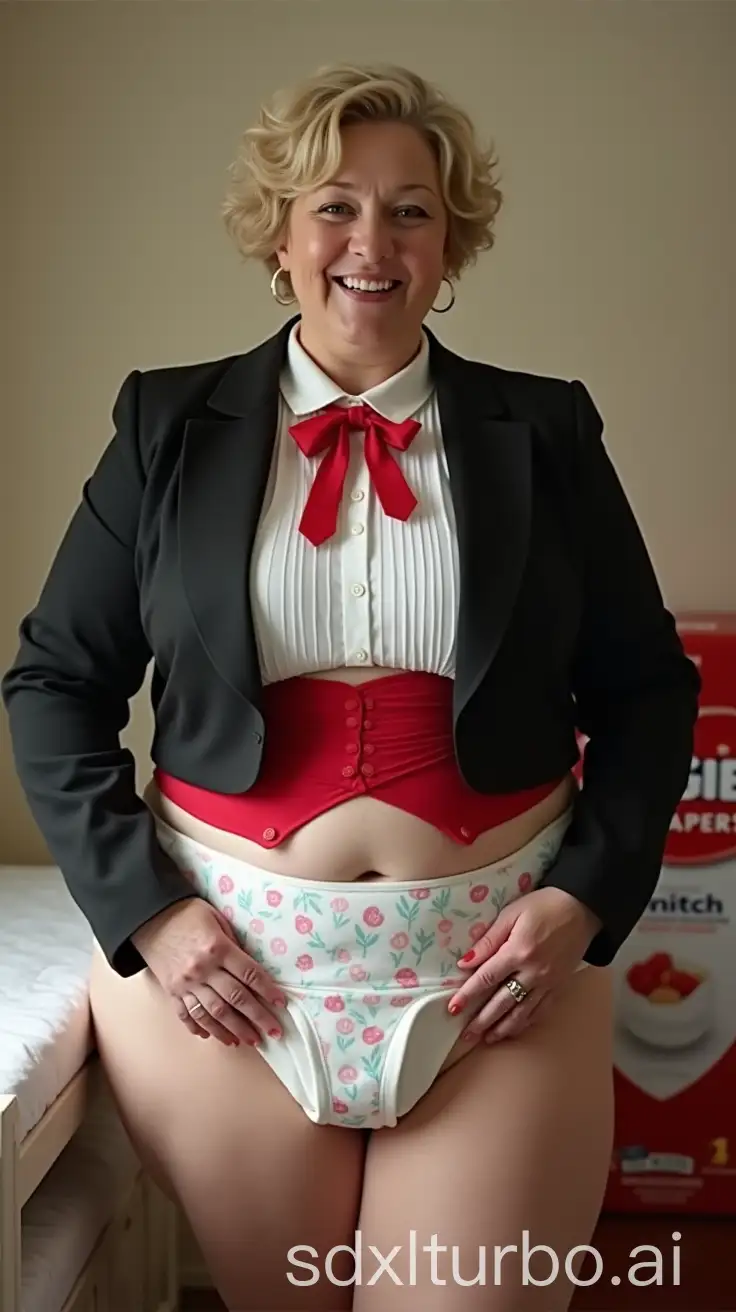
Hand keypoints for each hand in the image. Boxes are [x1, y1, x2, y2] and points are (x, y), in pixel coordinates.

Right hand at [131, 898, 285, 1046]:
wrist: (150, 917)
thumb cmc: (188, 914)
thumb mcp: (217, 920)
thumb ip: (234, 944)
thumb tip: (251, 969)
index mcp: (217, 948)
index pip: (249, 974)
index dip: (268, 991)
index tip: (281, 1004)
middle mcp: (202, 969)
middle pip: (235, 998)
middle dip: (257, 1018)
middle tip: (274, 1032)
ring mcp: (186, 984)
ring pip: (213, 1013)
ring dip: (233, 1029)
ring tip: (249, 1040)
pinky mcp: (172, 992)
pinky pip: (188, 1015)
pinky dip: (201, 1028)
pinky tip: (214, 1037)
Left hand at [447, 887, 600, 1043]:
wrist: (583, 909)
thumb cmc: (544, 905)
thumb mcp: (511, 914)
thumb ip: (489, 940)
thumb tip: (466, 962)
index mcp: (518, 952)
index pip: (487, 978)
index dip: (468, 995)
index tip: (453, 1008)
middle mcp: (533, 972)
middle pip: (502, 1002)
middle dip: (482, 1020)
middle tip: (466, 1035)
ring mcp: (548, 982)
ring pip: (522, 1012)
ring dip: (503, 1028)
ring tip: (487, 1039)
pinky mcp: (559, 986)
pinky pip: (541, 1010)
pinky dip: (526, 1022)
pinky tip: (515, 1029)